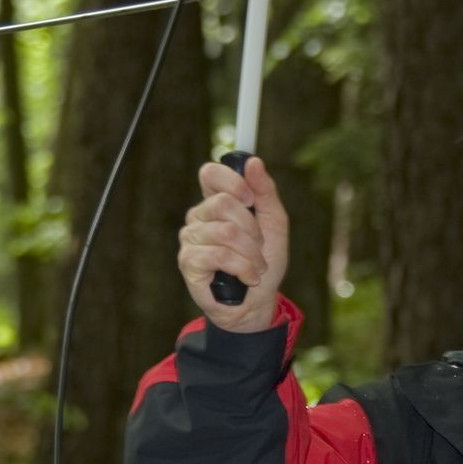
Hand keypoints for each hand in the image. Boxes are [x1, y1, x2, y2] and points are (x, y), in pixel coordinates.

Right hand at [177, 154, 289, 333]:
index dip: (233, 181)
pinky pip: (219, 255)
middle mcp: (199, 216)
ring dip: (251, 254)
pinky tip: (247, 278)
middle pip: (223, 203)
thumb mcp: (274, 223)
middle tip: (259, 246)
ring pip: (226, 232)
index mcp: (216, 202)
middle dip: (252, 228)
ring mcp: (191, 239)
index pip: (210, 173)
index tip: (250, 199)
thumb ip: (265, 191)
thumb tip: (253, 161)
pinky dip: (243, 268)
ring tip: (255, 267)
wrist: (258, 302)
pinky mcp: (189, 262)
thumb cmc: (265, 261)